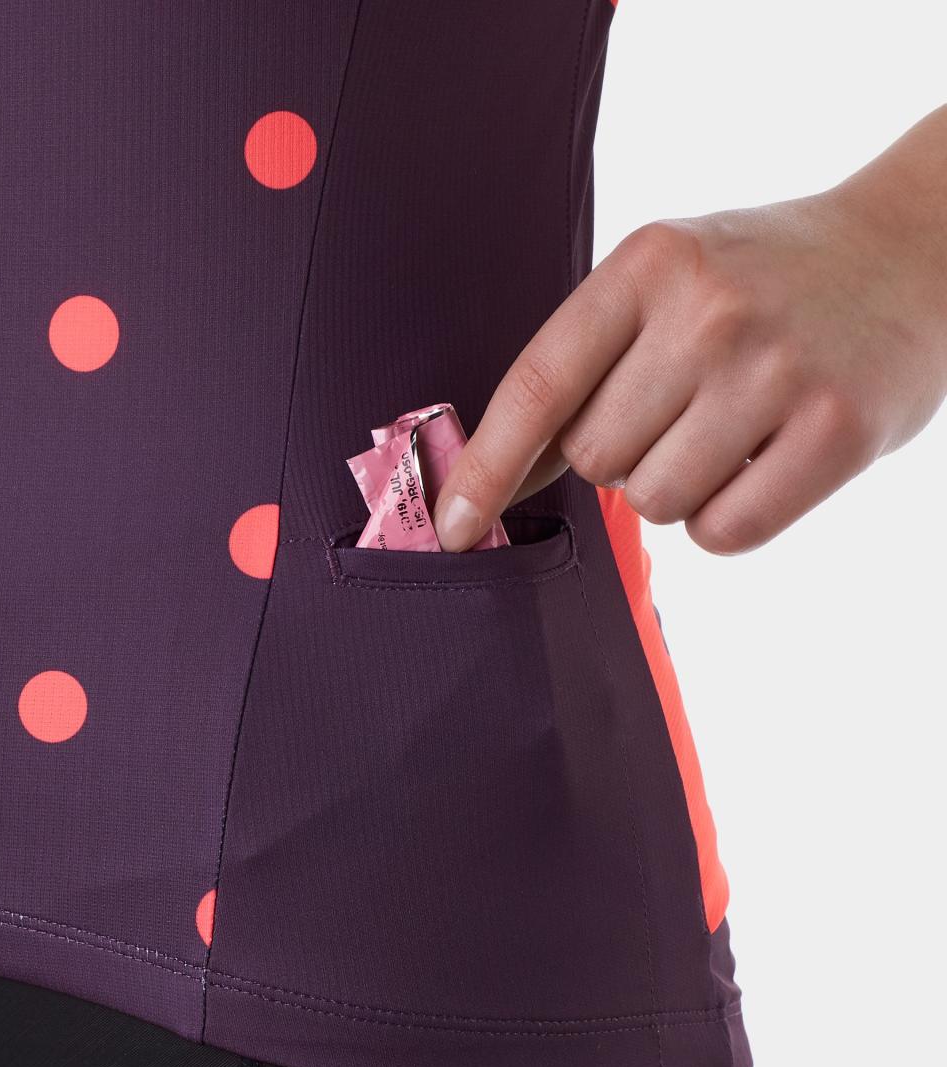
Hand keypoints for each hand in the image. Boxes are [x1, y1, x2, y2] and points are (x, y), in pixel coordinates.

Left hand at [434, 181, 946, 553]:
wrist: (917, 248)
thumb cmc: (764, 277)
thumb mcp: (666, 281)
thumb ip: (585, 365)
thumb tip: (495, 478)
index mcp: (648, 265)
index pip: (537, 385)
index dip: (484, 468)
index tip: (452, 527)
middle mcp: (709, 311)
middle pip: (595, 459)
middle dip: (619, 458)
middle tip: (678, 411)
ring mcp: (778, 369)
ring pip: (654, 502)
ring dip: (675, 489)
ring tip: (728, 429)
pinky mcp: (840, 429)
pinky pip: (724, 532)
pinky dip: (726, 519)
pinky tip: (762, 462)